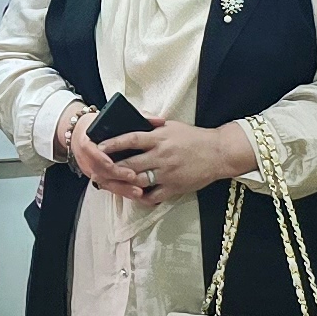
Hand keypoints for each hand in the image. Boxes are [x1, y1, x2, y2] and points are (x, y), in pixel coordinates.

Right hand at [60, 109, 146, 198]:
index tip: (117, 163)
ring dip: (122, 188)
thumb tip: (160, 121)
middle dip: (117, 176)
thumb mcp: (115, 116)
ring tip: (138, 192)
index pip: (92, 152)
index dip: (104, 159)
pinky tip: (134, 194)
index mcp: (86, 140)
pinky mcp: (97, 177)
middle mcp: (86, 157)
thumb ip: (139, 117)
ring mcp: (90, 169)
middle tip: (134, 177)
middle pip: (100, 171)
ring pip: (105, 182)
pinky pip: (108, 187)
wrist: (79, 131)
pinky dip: (121, 191)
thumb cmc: (100, 123)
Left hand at [101, 119, 256, 206]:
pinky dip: (141, 197)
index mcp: (160, 138)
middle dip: (112, 168)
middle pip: (130, 164)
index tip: (99, 146)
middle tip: (98, 170)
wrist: (218, 153)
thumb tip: (134, 118)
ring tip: (111, 184)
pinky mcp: (174, 187)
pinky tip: (134, 195)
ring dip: (123, 184)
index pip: (131, 139)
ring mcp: (167, 173)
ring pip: (138, 181)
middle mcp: (161, 156)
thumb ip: (152, 124)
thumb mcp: (172, 125)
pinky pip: (153, 196)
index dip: (113, 143)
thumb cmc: (193, 138)